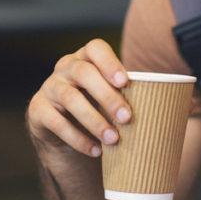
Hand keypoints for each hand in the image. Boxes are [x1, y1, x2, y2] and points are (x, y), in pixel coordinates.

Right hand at [26, 39, 132, 157]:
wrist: (62, 127)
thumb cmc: (97, 105)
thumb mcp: (109, 95)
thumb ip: (127, 94)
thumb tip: (162, 106)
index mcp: (86, 58)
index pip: (95, 48)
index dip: (110, 62)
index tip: (126, 82)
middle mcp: (65, 67)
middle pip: (84, 73)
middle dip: (107, 96)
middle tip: (127, 118)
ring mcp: (49, 87)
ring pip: (70, 98)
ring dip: (94, 120)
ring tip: (114, 139)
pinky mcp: (38, 109)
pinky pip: (56, 122)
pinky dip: (78, 138)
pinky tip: (96, 150)